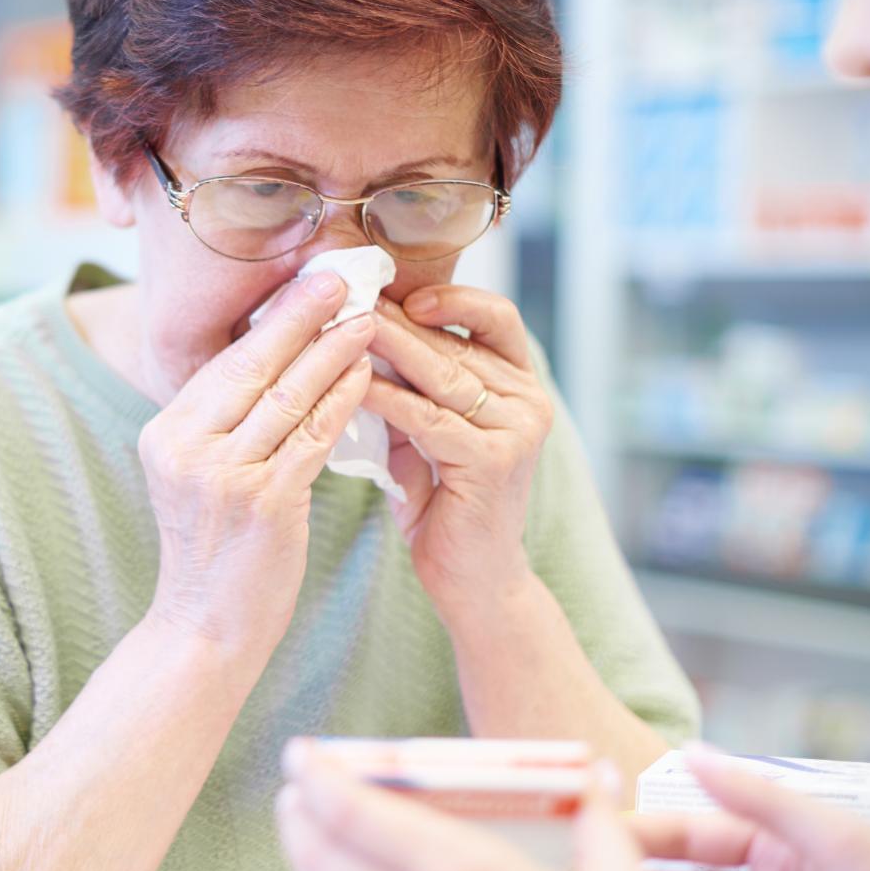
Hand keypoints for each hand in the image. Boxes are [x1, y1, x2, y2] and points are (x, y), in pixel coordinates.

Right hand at [139, 271, 374, 655]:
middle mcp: (186, 448)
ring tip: (368, 318)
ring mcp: (222, 474)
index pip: (224, 364)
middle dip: (300, 316)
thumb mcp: (200, 480)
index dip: (270, 320)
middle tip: (341, 277)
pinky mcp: (263, 502)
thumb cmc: (216, 556)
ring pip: (287, 396)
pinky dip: (341, 401)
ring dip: (333, 352)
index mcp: (165, 434)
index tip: (306, 284)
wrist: (205, 631)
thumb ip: (222, 427)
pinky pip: (312, 437)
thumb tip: (271, 363)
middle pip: (252, 367)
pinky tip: (366, 375)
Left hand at [363, 287, 552, 617]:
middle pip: (457, 341)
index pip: (496, 317)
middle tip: (346, 296)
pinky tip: (350, 383)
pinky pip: (426, 417)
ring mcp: (517, 431)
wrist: (475, 580)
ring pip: (441, 374)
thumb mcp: (430, 433)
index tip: (398, 290)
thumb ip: (413, 388)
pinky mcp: (493, 462)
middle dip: (397, 319)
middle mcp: (529, 401)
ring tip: (341, 326)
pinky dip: (385, 396)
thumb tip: (359, 336)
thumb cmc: (445, 502)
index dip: (452, 297)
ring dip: (386, 346)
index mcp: (520, 385)